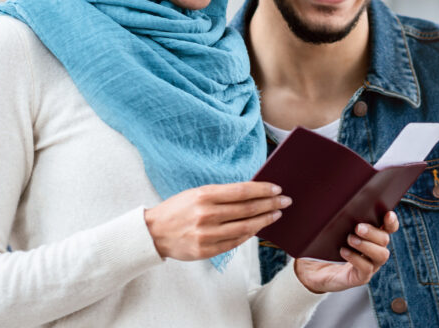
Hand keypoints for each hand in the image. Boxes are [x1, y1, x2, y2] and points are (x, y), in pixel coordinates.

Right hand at [144, 182, 290, 260]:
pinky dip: (249, 234)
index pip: (242, 191)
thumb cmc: (177, 209)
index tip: (277, 188)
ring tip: (276, 214)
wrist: (154, 232)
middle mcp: (206, 214)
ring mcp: (207, 234)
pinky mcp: (206, 250)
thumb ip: (222, 194)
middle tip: (285, 201)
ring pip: (245, 227)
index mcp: (204, 196)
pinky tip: (258, 228)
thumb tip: (252, 192)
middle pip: (248, 209)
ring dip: (265, 220)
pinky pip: (235, 242)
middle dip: (270, 204)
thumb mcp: (196, 194)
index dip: (262, 189)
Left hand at [293, 211, 398, 293]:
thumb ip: (336, 215)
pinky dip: (356, 258)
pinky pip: (366, 269)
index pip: (389, 227)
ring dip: (367, 245)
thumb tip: (334, 197)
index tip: (387, 214)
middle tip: (358, 227)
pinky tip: (343, 251)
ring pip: (381, 255)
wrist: (310, 269)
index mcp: (371, 236)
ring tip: (350, 239)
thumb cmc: (321, 245)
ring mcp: (369, 265)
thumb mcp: (329, 227)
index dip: (391, 221)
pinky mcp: (359, 277)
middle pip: (385, 240)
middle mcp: (374, 250)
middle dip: (373, 232)